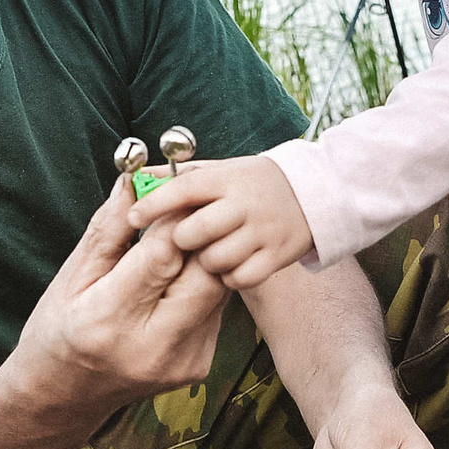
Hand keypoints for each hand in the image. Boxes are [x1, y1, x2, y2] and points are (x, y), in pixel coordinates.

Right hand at [16, 176, 231, 418]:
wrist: (65, 398)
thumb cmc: (58, 331)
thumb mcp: (71, 276)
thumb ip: (108, 228)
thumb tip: (133, 178)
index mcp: (109, 321)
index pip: (164, 255)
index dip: (174, 216)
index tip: (172, 189)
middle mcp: (153, 347)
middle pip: (204, 272)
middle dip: (200, 234)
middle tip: (186, 208)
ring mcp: (182, 362)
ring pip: (217, 289)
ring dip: (204, 257)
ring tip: (180, 239)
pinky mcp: (199, 367)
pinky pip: (214, 309)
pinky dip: (201, 284)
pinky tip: (180, 278)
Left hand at [125, 156, 314, 288]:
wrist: (314, 192)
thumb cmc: (253, 183)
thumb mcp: (220, 170)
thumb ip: (178, 175)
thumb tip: (135, 177)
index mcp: (227, 179)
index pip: (183, 189)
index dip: (154, 204)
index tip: (134, 217)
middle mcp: (244, 204)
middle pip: (195, 231)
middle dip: (182, 239)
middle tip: (186, 239)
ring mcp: (263, 231)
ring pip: (215, 259)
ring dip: (206, 261)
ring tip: (213, 251)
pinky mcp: (277, 255)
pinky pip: (240, 278)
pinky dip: (230, 277)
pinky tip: (232, 264)